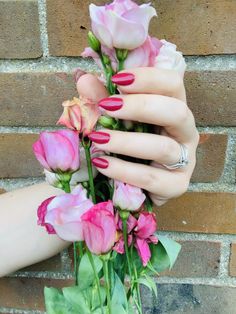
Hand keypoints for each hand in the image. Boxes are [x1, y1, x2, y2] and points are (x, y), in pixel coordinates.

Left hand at [76, 68, 198, 205]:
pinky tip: (102, 163)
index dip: (149, 77)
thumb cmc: (128, 146)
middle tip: (106, 107)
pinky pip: (151, 178)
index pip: (173, 83)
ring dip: (127, 142)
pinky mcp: (176, 186)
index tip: (117, 78)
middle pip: (176, 112)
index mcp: (174, 108)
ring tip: (98, 138)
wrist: (134, 184)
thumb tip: (85, 80)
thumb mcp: (115, 120)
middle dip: (140, 107)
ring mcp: (185, 160)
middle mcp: (185, 132)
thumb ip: (102, 100)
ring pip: (163, 147)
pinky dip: (124, 170)